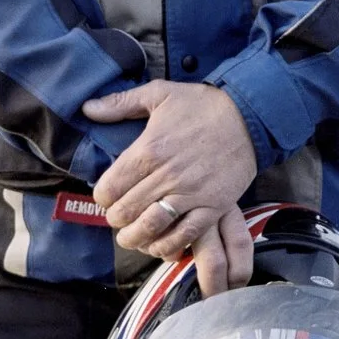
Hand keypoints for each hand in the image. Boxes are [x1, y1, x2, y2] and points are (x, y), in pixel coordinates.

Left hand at [84, 80, 257, 282]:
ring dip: (134, 238)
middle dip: (115, 219)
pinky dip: (167, 245)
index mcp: (148, 150)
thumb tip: (87, 108)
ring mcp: (190, 194)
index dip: (102, 197)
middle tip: (118, 217)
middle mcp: (166, 176)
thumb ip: (120, 103)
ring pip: (149, 228)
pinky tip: (159, 244)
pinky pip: (184, 236)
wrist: (250, 115)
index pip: (109, 188)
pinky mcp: (213, 207)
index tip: (107, 197)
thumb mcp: (159, 93)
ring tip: (131, 236)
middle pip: (125, 212)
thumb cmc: (203, 104)